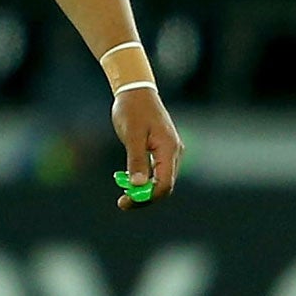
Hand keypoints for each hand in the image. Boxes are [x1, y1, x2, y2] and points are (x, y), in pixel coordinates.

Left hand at [111, 87, 183, 207]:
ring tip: (122, 194)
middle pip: (164, 185)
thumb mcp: (132, 135)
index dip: (147, 197)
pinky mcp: (161, 151)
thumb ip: (136, 160)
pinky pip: (156, 171)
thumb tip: (139, 185)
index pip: (164, 184)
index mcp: (169, 149)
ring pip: (160, 180)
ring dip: (143, 190)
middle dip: (144, 197)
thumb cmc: (132, 110)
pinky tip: (126, 180)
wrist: (135, 92)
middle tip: (122, 203)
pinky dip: (143, 179)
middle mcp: (174, 152)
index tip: (125, 202)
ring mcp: (169, 152)